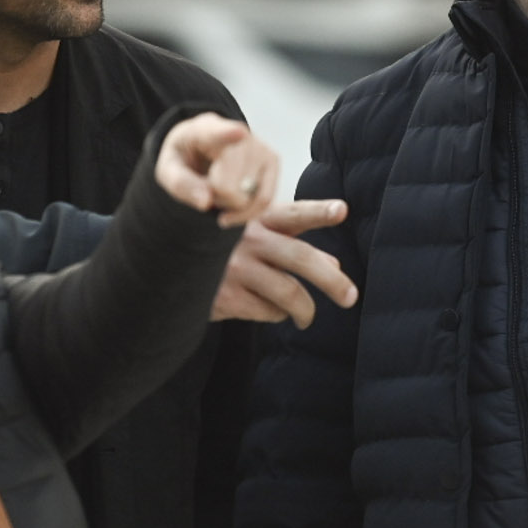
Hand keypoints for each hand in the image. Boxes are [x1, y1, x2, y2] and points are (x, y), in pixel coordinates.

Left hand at [155, 114, 278, 227]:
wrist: (200, 149)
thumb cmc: (184, 158)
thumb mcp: (167, 171)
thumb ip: (181, 184)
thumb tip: (205, 202)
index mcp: (204, 130)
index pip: (219, 133)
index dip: (229, 134)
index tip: (238, 132)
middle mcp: (238, 133)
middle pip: (231, 185)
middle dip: (217, 197)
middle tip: (205, 187)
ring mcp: (259, 146)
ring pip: (250, 197)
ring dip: (232, 205)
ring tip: (219, 190)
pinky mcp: (272, 160)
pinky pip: (265, 200)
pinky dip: (248, 212)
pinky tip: (233, 207)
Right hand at [211, 199, 359, 328]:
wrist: (177, 271)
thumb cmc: (227, 250)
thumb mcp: (256, 238)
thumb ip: (293, 245)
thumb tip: (335, 264)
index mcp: (257, 218)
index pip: (293, 213)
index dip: (319, 211)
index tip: (343, 210)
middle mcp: (247, 239)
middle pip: (300, 258)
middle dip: (332, 280)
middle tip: (351, 297)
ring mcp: (235, 268)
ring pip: (289, 293)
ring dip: (307, 310)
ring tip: (307, 318)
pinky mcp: (226, 297)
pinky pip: (269, 311)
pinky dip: (278, 314)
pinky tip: (273, 311)